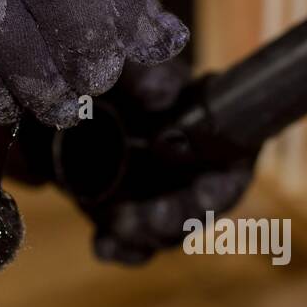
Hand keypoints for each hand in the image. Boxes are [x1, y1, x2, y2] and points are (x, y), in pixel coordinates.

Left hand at [77, 60, 252, 265]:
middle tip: (156, 216)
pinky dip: (118, 248)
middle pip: (196, 210)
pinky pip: (128, 241)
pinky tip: (104, 247)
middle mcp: (191, 172)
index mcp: (210, 132)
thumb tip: (159, 93)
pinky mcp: (126, 211)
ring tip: (119, 224)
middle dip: (178, 218)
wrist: (76, 87)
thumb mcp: (132, 59)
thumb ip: (145, 70)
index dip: (223, 186)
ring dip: (145, 235)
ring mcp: (158, 195)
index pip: (230, 168)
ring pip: (163, 232)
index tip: (207, 194)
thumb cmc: (120, 67)